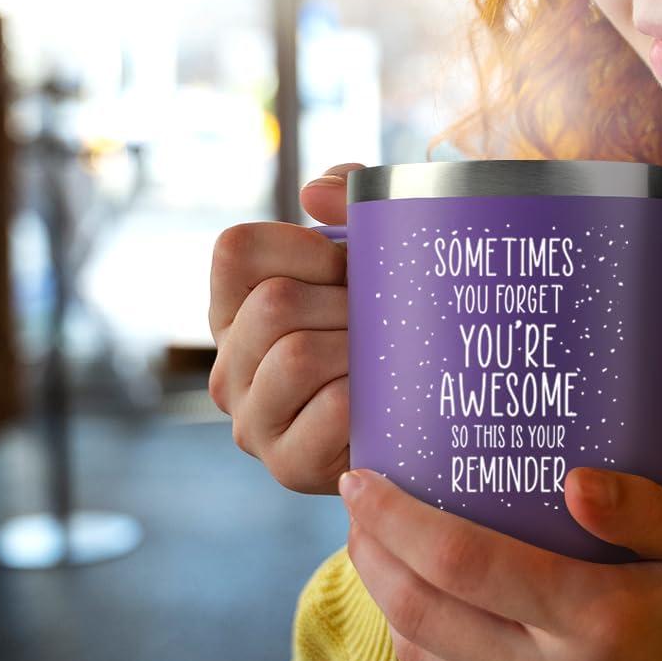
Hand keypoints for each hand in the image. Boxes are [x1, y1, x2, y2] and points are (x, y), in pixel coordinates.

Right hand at [206, 162, 365, 494]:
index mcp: (235, 309)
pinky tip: (385, 396)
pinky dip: (372, 393)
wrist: (432, 418)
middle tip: (380, 319)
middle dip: (345, 303)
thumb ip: (349, 201)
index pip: (237, 249)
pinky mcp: (289, 466)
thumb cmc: (392, 323)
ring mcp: (253, 421)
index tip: (348, 265)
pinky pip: (333, 408)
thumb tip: (313, 194)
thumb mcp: (374, 251)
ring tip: (384, 356)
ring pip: (298, 355)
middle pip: (274, 304)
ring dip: (360, 348)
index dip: (304, 246)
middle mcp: (229, 366)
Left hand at [340, 463, 661, 660]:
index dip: (402, 519)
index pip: (468, 562)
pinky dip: (416, 638)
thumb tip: (575, 481)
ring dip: (384, 593)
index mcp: (598, 619)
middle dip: (374, 550)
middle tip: (356, 502)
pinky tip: (413, 596)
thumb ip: (643, 505)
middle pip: (425, 610)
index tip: (363, 479)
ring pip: (422, 654)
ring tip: (374, 541)